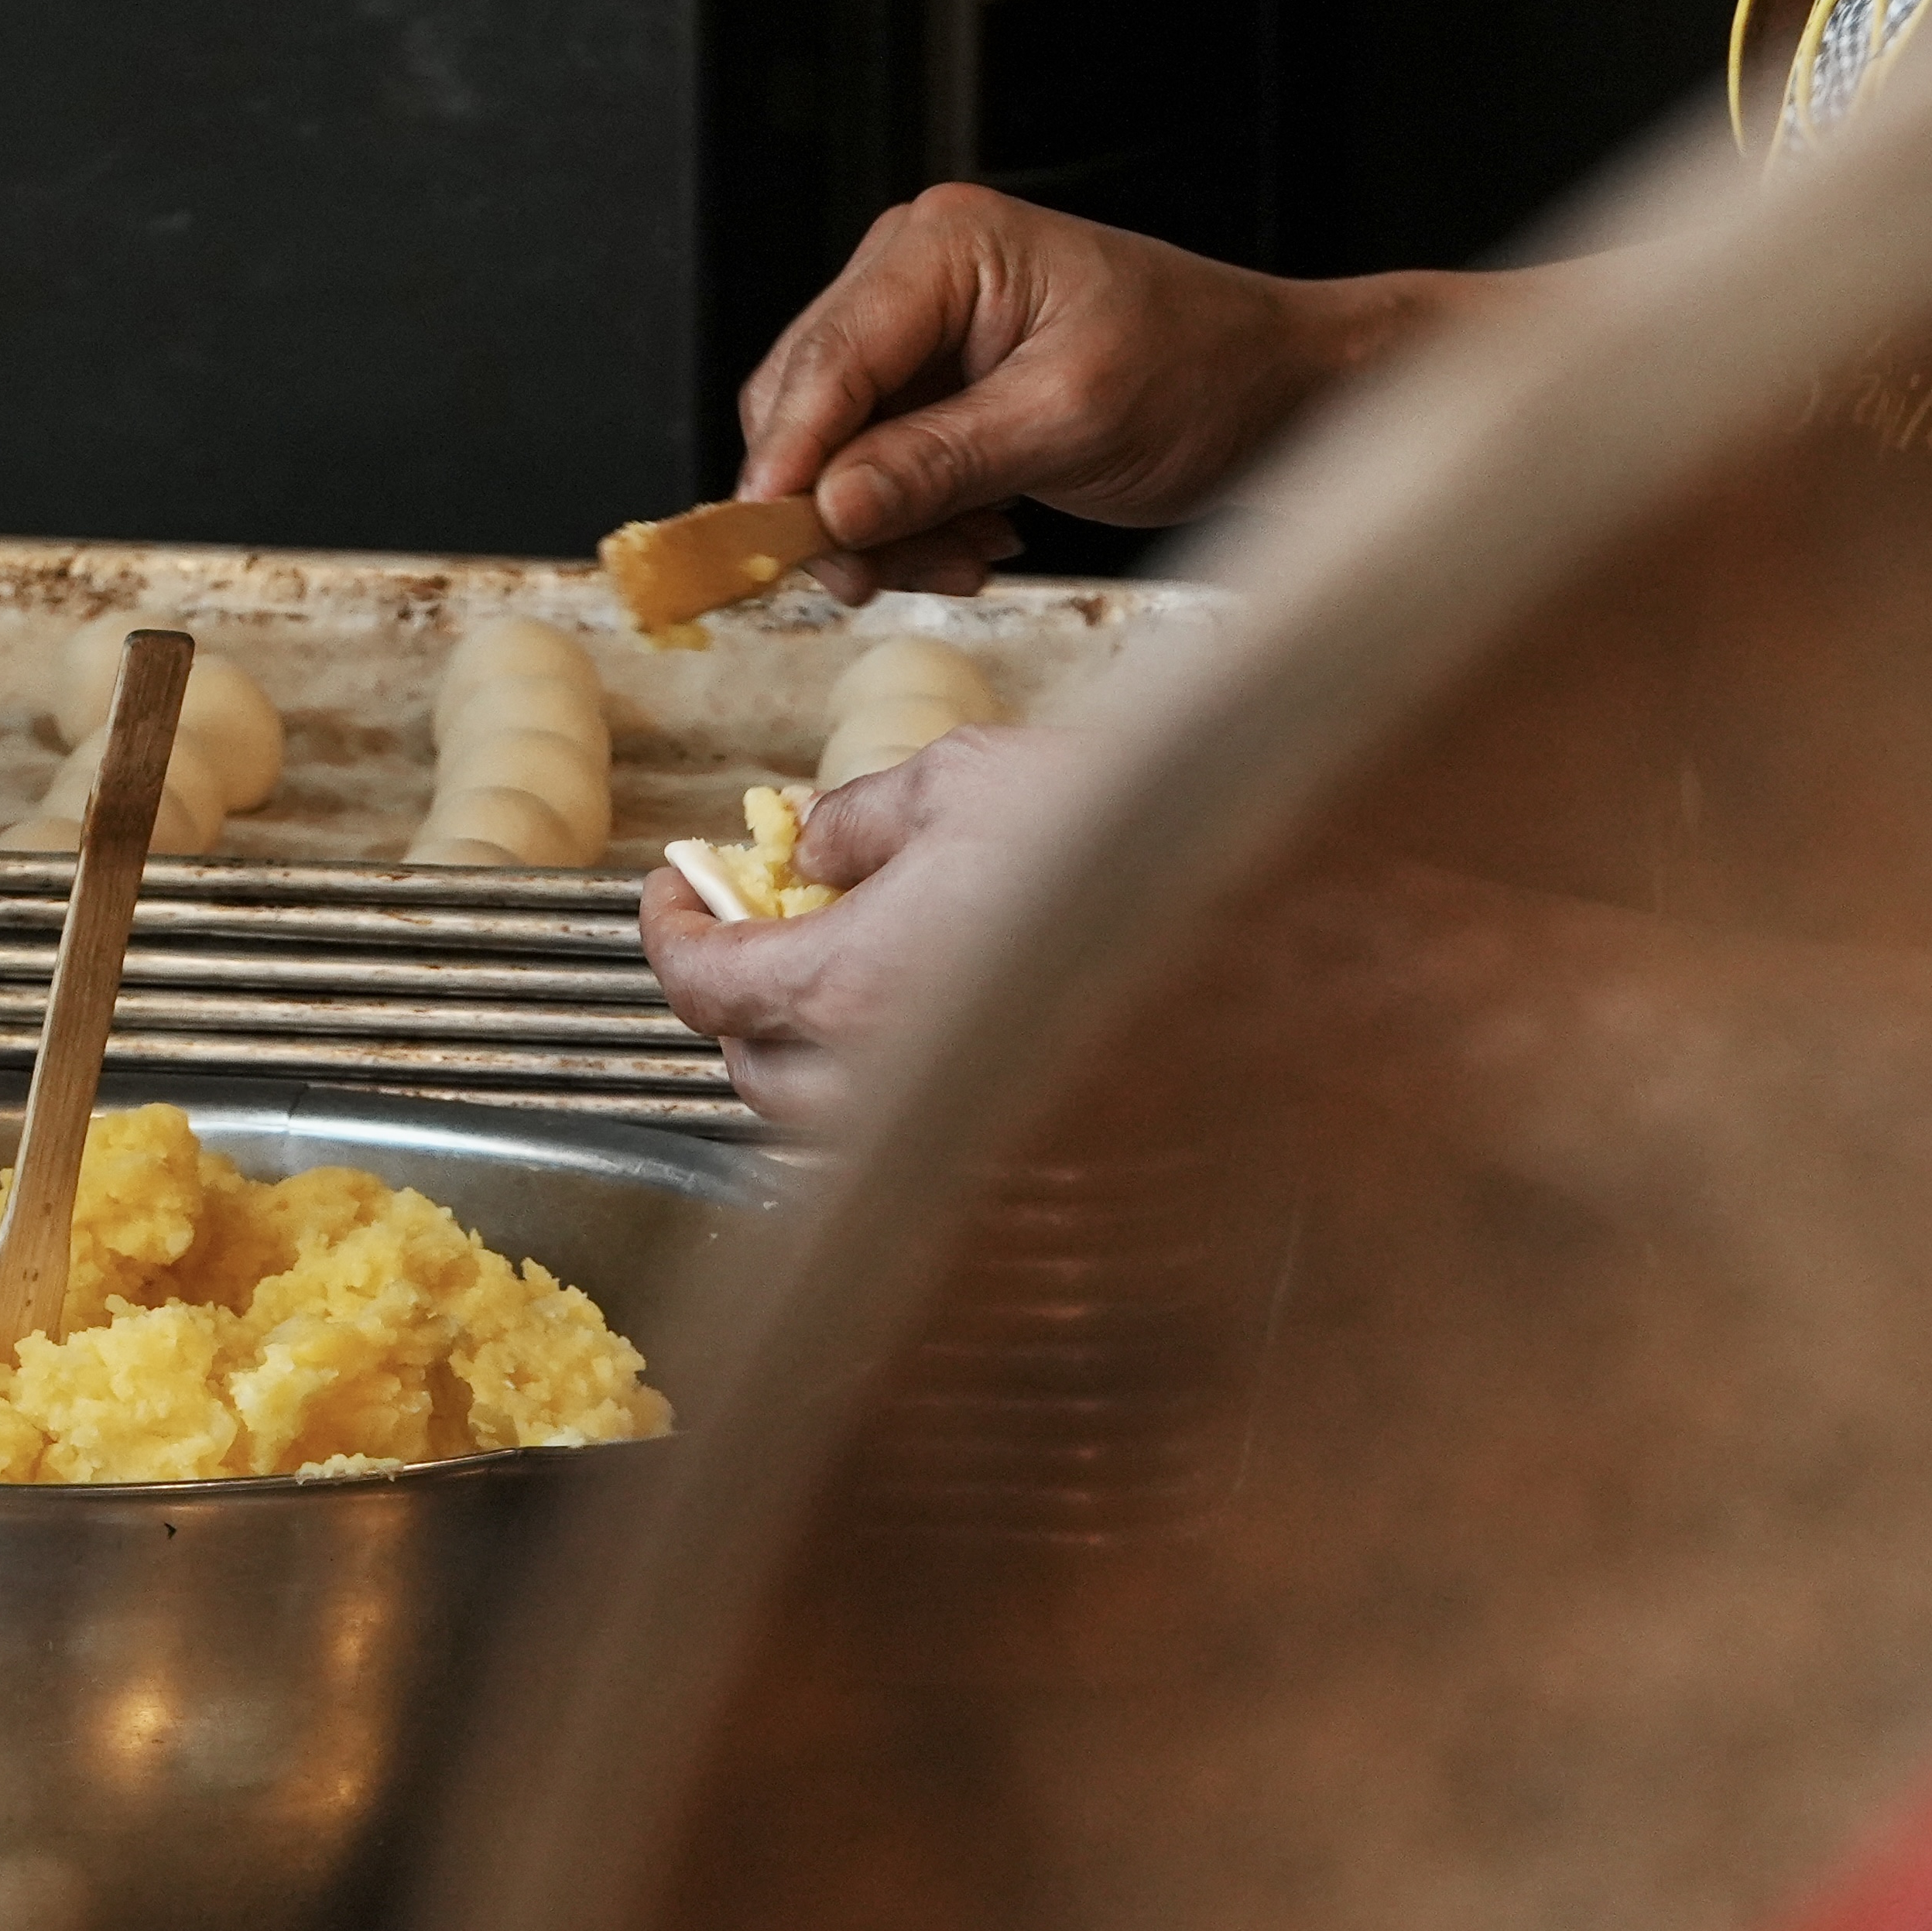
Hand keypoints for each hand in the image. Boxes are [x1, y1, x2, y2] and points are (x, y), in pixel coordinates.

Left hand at [639, 725, 1088, 1130]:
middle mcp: (882, 1080)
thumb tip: (815, 845)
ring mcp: (947, 1125)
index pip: (703, 986)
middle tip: (750, 926)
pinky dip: (882, 1085)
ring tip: (839, 971)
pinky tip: (925, 1022)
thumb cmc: (1122, 834)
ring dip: (804, 1051)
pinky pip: (903, 1136)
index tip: (670, 887)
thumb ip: (864, 815)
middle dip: (735, 1000)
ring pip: (818, 1119)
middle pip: (747, 1068)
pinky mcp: (1010, 1151)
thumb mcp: (966, 778)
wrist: (1262, 910)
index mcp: (850, 987)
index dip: (668, 932)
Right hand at [735, 186, 1478, 600]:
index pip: (828, 358)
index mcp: (944, 246)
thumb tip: (830, 507)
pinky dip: (908, 524)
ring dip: (880, 526)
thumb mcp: (1070, 424)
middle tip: (883, 576)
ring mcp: (916, 332)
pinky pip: (871, 471)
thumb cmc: (1203, 373)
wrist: (1274, 392)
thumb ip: (939, 464)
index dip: (790, 459)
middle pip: (803, 405)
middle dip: (839, 504)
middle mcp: (911, 273)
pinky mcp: (929, 388)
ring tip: (965, 554)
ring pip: (828, 452)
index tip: (772, 541)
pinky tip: (975, 535)